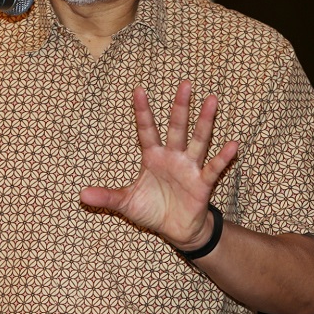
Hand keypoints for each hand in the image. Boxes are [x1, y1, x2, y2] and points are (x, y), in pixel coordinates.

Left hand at [79, 80, 238, 249]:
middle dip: (181, 106)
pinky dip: (223, 157)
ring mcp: (189, 167)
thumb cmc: (152, 210)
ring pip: (198, 140)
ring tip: (212, 100)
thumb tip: (81, 194)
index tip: (138, 90)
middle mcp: (173, 156)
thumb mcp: (126, 203)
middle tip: (186, 83)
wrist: (176, 231)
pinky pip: (213, 168)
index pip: (147, 129)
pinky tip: (232, 144)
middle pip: (177, 127)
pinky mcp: (202, 183)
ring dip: (205, 121)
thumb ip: (107, 197)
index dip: (143, 111)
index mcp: (153, 157)